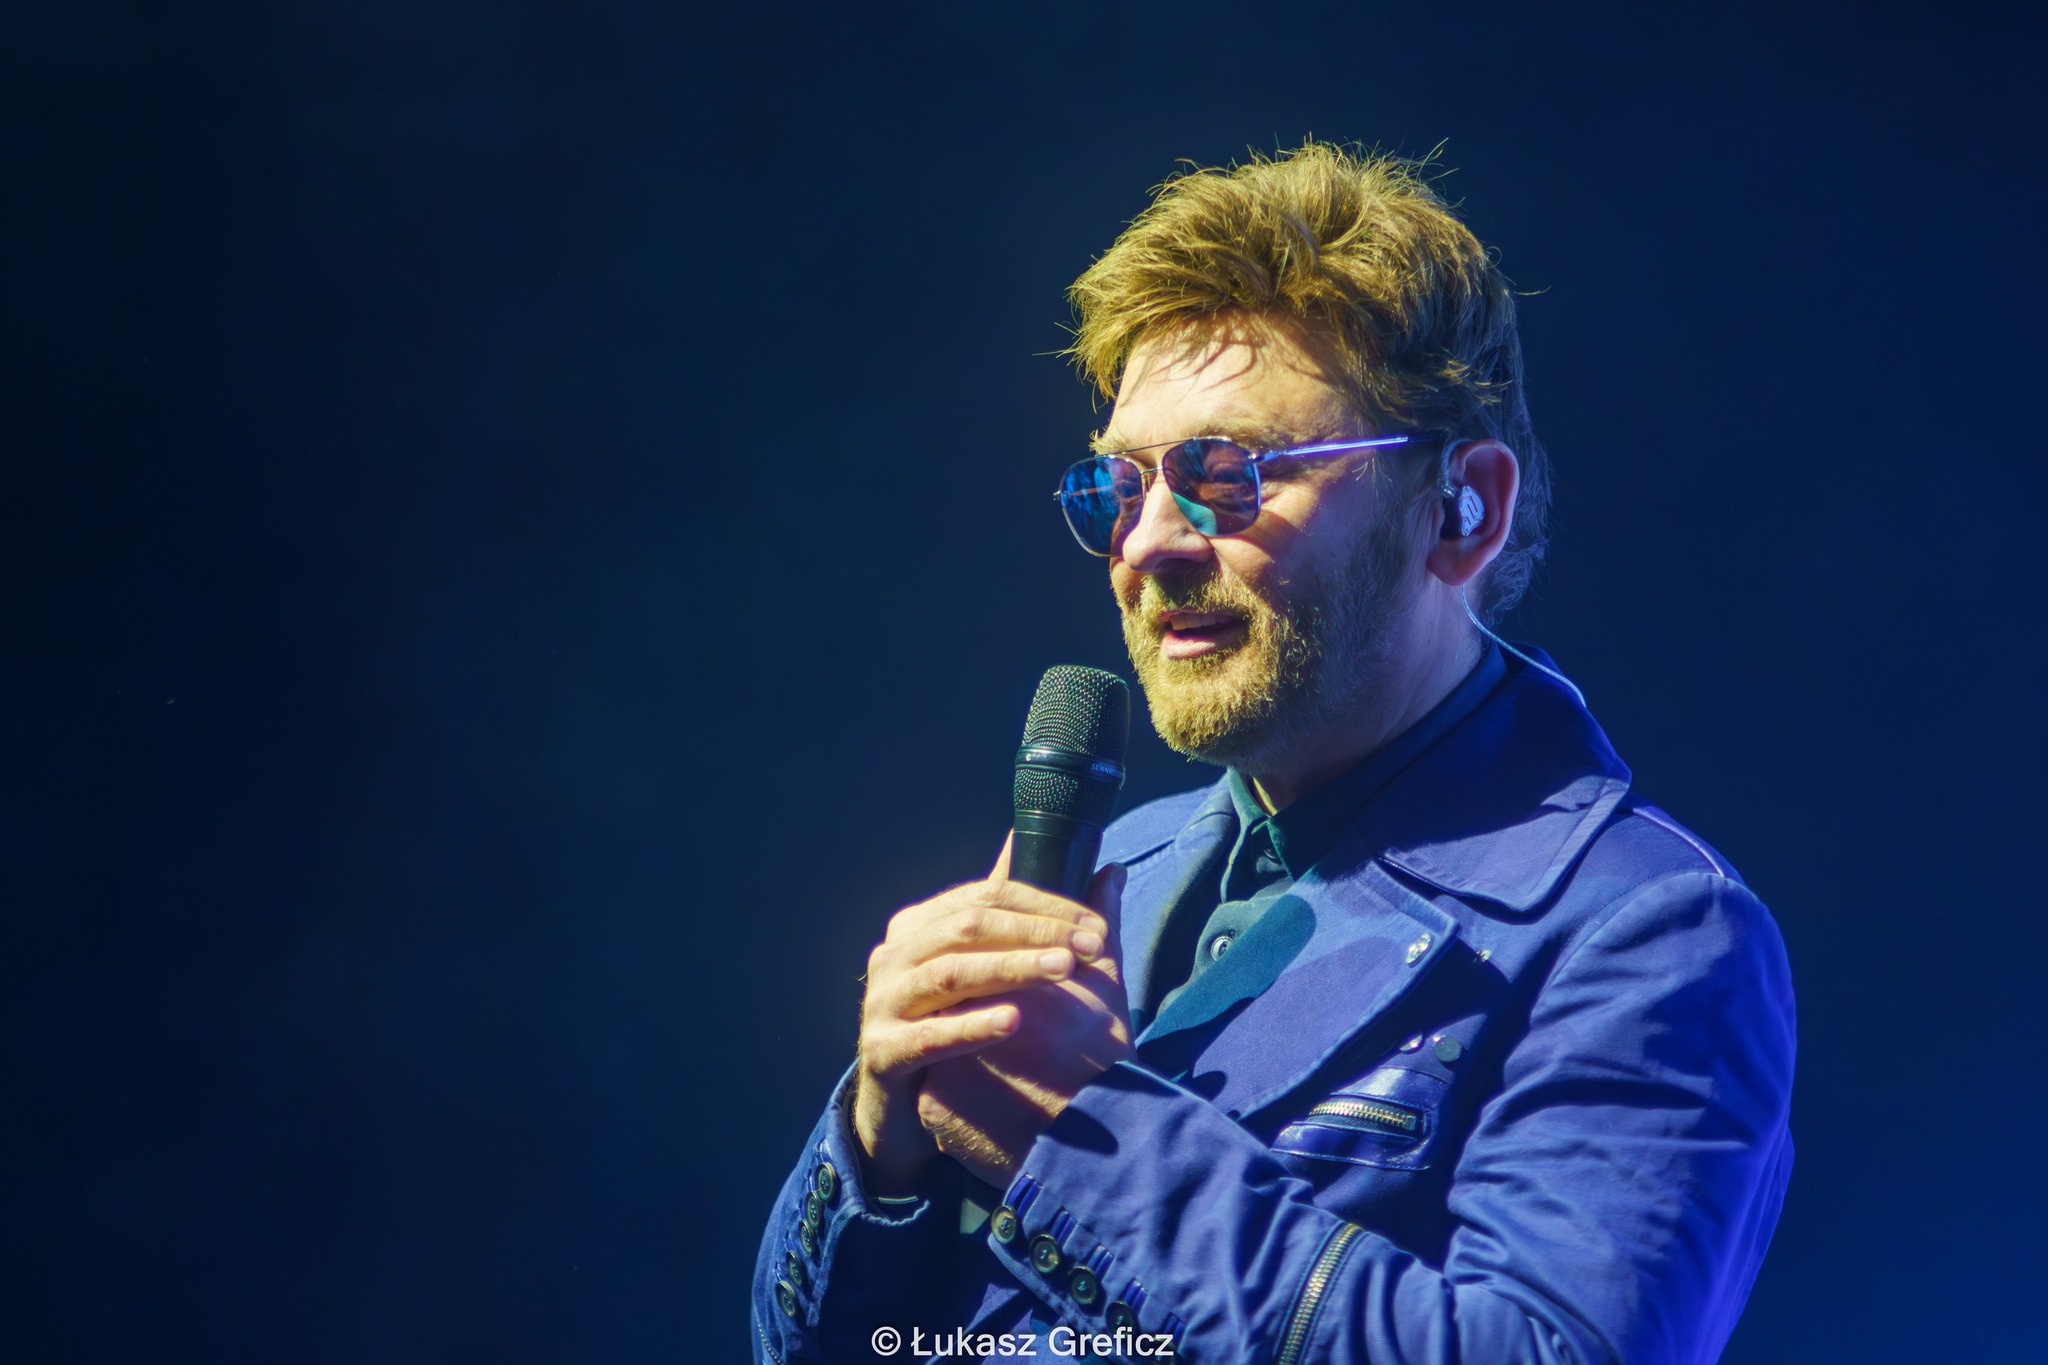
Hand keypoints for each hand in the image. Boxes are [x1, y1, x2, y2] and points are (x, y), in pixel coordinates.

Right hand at [852, 837, 1113, 1195]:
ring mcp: (882, 1003)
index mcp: (918, 926)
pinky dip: (973, 1026)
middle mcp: (894, 956)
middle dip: (1036, 932)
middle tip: (1091, 946)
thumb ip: (1037, 921)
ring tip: (1063, 969)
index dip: (1044, 905)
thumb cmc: (952, 1025)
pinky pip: (931, 1035)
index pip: (985, 896)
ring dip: (1011, 968)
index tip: (1096, 925)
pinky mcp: (881, 1052)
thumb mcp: (989, 970)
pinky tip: (1015, 1021)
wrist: (899, 1105)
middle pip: (968, 927)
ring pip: (951, 973)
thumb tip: (1107, 869)